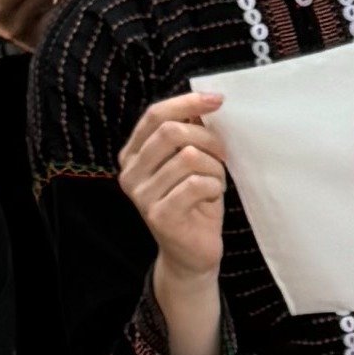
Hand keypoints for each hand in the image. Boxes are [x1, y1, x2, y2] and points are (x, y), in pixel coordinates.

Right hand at [117, 89, 230, 282]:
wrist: (191, 253)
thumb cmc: (194, 202)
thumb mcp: (189, 162)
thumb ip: (188, 134)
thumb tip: (204, 102)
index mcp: (132, 154)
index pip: (155, 115)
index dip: (188, 103)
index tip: (218, 100)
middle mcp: (130, 173)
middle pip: (171, 132)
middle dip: (207, 138)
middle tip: (223, 154)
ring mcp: (141, 195)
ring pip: (188, 157)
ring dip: (214, 167)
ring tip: (216, 182)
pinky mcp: (159, 215)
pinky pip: (197, 184)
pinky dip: (215, 186)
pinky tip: (213, 197)